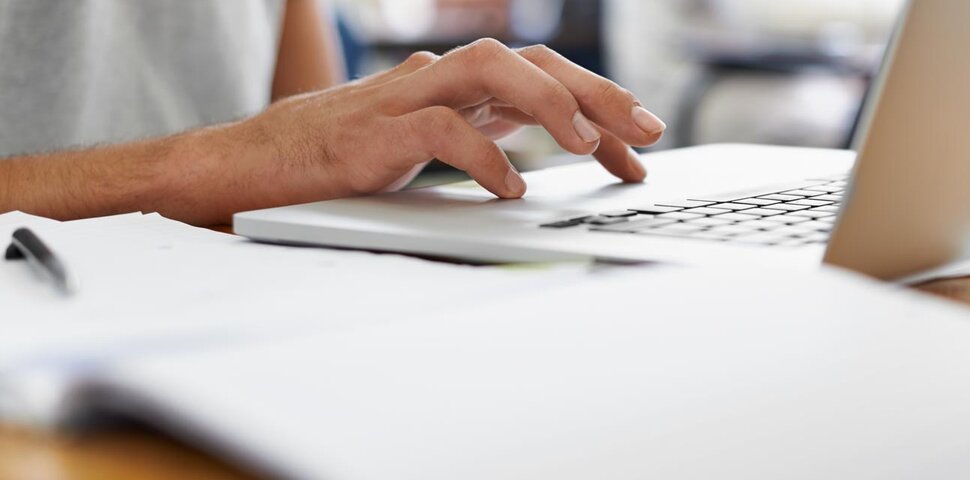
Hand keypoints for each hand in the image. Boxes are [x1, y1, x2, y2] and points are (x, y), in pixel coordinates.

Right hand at [228, 39, 665, 199]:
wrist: (249, 168)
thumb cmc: (339, 162)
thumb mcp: (428, 150)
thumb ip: (480, 142)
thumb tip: (537, 166)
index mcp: (458, 87)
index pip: (545, 79)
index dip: (601, 106)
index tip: (642, 147)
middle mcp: (438, 81)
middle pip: (531, 62)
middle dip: (597, 94)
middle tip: (648, 135)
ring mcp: (404, 98)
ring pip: (490, 68)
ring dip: (550, 104)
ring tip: (590, 148)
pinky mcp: (373, 131)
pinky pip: (439, 127)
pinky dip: (481, 153)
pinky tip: (510, 185)